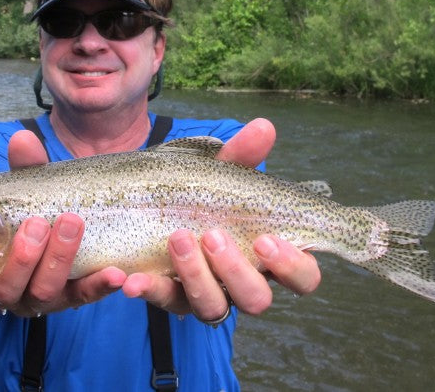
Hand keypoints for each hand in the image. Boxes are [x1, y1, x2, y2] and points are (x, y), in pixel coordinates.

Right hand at [0, 130, 125, 316]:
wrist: (84, 221)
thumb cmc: (39, 205)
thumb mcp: (31, 188)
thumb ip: (25, 168)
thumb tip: (22, 139)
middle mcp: (5, 285)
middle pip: (3, 286)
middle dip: (20, 257)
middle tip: (37, 224)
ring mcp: (39, 295)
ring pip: (42, 292)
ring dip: (57, 259)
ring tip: (73, 222)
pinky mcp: (73, 296)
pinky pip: (85, 295)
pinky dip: (99, 285)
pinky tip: (116, 273)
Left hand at [122, 118, 320, 320]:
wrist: (151, 198)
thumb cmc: (202, 191)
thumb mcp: (218, 172)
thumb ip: (241, 155)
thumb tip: (264, 127)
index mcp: (267, 255)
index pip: (303, 277)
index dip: (292, 266)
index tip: (267, 240)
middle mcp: (242, 281)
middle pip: (257, 300)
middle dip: (236, 271)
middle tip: (213, 235)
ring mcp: (207, 292)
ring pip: (213, 307)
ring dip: (195, 276)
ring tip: (176, 237)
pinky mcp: (171, 296)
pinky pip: (164, 301)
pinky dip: (149, 290)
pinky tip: (131, 278)